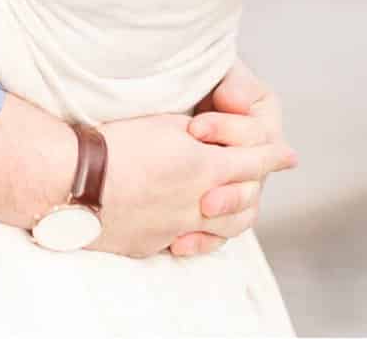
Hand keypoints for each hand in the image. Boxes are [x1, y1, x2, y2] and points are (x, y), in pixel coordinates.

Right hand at [93, 104, 295, 260]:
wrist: (78, 180)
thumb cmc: (118, 143)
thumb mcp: (164, 124)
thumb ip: (199, 136)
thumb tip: (213, 144)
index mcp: (205, 168)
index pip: (252, 162)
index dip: (272, 156)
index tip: (288, 154)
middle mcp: (198, 203)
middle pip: (242, 202)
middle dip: (254, 186)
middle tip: (261, 178)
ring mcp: (176, 228)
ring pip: (219, 229)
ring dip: (229, 213)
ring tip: (229, 204)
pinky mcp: (153, 243)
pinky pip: (186, 239)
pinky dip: (195, 231)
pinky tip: (189, 224)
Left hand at [169, 59, 293, 258]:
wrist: (172, 102)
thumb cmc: (201, 80)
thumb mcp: (219, 72)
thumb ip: (232, 82)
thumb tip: (236, 102)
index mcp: (264, 121)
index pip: (258, 135)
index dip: (227, 132)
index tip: (195, 128)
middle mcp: (258, 158)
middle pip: (254, 178)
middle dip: (229, 184)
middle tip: (203, 183)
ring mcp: (240, 186)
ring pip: (244, 211)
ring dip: (225, 213)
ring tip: (202, 210)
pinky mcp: (218, 208)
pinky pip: (220, 232)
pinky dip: (203, 239)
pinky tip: (180, 243)